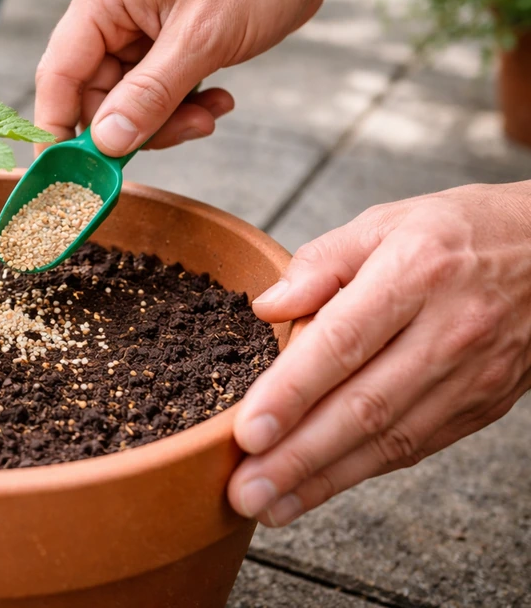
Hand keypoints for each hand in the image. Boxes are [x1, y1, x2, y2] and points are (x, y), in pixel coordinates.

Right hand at [34, 0, 329, 155]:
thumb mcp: (201, 39)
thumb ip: (149, 95)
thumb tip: (106, 142)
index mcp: (102, 0)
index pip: (59, 75)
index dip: (58, 128)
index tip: (69, 175)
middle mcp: (110, 16)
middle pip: (95, 98)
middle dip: (138, 126)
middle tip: (188, 130)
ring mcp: (136, 33)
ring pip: (129, 104)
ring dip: (170, 119)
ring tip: (211, 111)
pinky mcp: (163, 46)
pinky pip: (157, 95)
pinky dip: (186, 107)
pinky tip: (219, 99)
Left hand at [228, 182, 530, 526]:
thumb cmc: (459, 232)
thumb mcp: (387, 220)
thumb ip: (321, 262)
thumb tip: (267, 307)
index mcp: (416, 273)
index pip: (343, 341)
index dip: (293, 391)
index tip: (248, 430)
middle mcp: (448, 331)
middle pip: (364, 406)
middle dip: (298, 457)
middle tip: (245, 492)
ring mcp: (471, 375)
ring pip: (389, 440)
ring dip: (323, 479)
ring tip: (268, 506)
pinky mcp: (481, 406)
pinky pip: (414, 447)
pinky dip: (361, 473)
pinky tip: (316, 491)